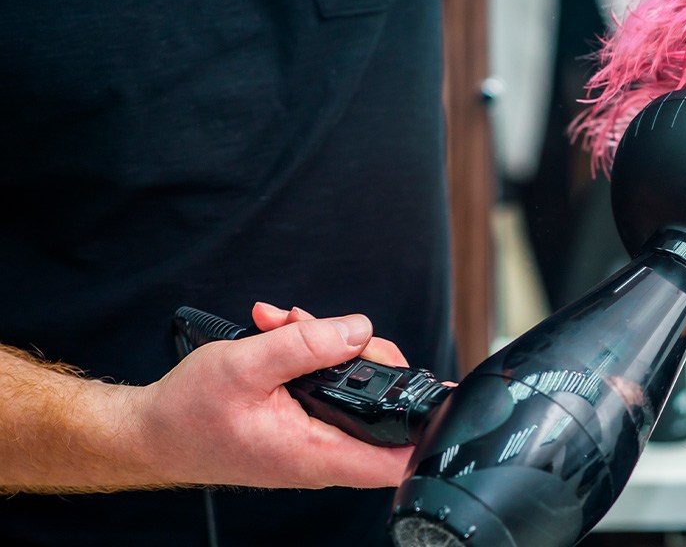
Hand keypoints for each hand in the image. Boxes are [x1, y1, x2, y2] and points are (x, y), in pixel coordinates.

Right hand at [132, 310, 412, 488]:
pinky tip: (281, 332)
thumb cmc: (187, 414)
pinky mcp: (303, 424)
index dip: (426, 428)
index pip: (398, 458)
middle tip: (336, 331)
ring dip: (331, 348)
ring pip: (354, 391)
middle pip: (383, 410)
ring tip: (290, 323)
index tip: (438, 395)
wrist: (151, 432)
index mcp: (316, 452)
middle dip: (368, 359)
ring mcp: (314, 439)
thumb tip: (357, 330)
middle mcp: (322, 452)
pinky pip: (327, 386)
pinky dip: (310, 354)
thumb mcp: (246, 365)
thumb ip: (305, 345)